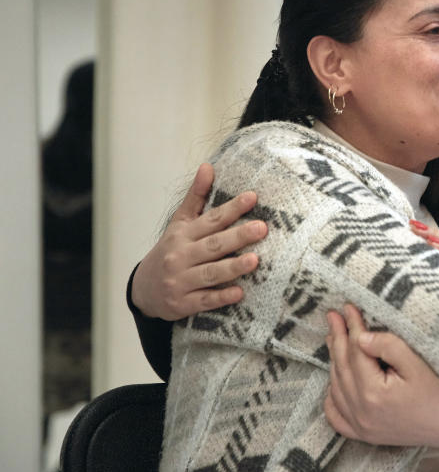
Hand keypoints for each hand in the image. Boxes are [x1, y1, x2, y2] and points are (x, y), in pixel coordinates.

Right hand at [130, 163, 267, 319]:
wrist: (144, 289)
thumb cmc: (172, 251)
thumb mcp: (180, 223)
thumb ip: (196, 197)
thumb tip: (208, 166)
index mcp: (183, 234)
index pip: (210, 220)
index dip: (231, 209)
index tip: (252, 197)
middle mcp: (180, 256)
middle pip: (213, 246)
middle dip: (237, 237)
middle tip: (262, 228)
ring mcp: (180, 281)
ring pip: (209, 274)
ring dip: (232, 267)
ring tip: (255, 260)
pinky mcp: (183, 304)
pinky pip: (204, 300)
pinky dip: (221, 297)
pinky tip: (239, 293)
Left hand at [324, 304, 438, 447]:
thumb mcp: (417, 363)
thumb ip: (388, 347)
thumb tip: (360, 337)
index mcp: (374, 393)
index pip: (355, 352)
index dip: (351, 327)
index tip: (347, 307)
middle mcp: (362, 412)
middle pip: (341, 368)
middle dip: (337, 338)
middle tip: (333, 316)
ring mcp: (361, 427)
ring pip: (336, 388)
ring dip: (333, 362)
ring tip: (333, 338)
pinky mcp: (365, 435)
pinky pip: (336, 417)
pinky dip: (331, 398)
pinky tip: (334, 381)